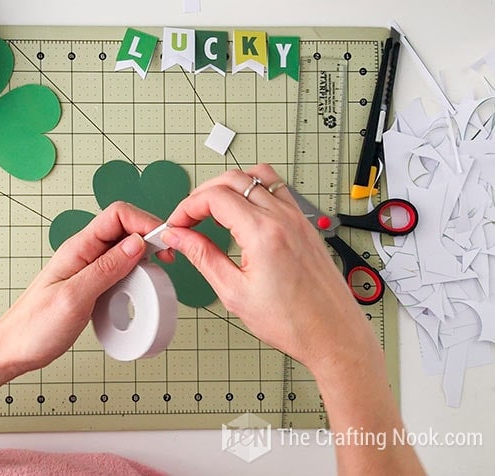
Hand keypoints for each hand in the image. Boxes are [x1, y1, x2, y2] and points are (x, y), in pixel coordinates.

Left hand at [0, 201, 167, 381]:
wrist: (12, 351)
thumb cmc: (33, 327)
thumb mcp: (74, 298)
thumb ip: (106, 269)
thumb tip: (136, 244)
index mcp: (77, 248)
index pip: (117, 215)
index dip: (143, 222)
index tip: (162, 242)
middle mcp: (83, 253)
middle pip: (123, 227)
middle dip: (149, 236)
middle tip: (166, 260)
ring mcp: (86, 268)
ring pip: (122, 247)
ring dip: (143, 255)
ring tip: (157, 273)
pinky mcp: (89, 284)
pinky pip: (117, 268)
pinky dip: (134, 272)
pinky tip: (140, 287)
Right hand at [162, 164, 379, 372]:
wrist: (333, 334)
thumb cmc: (292, 321)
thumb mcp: (234, 292)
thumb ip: (202, 257)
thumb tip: (179, 237)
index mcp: (263, 233)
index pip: (215, 197)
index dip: (187, 207)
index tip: (177, 224)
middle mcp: (283, 217)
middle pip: (233, 179)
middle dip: (202, 194)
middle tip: (188, 219)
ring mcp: (297, 217)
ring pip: (256, 176)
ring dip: (229, 186)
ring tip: (213, 210)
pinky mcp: (304, 224)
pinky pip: (276, 189)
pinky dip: (252, 191)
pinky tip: (242, 213)